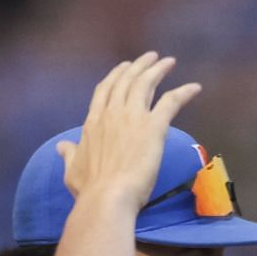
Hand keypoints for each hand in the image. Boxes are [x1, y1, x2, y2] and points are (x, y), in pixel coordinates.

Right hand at [58, 53, 200, 210]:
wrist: (107, 197)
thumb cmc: (90, 189)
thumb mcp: (72, 169)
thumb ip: (69, 154)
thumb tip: (60, 146)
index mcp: (93, 122)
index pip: (105, 90)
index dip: (116, 76)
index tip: (124, 67)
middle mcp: (112, 113)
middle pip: (126, 81)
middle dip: (139, 66)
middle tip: (150, 57)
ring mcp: (132, 117)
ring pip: (146, 84)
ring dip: (158, 70)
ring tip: (168, 62)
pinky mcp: (153, 127)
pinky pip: (171, 102)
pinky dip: (184, 92)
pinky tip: (195, 87)